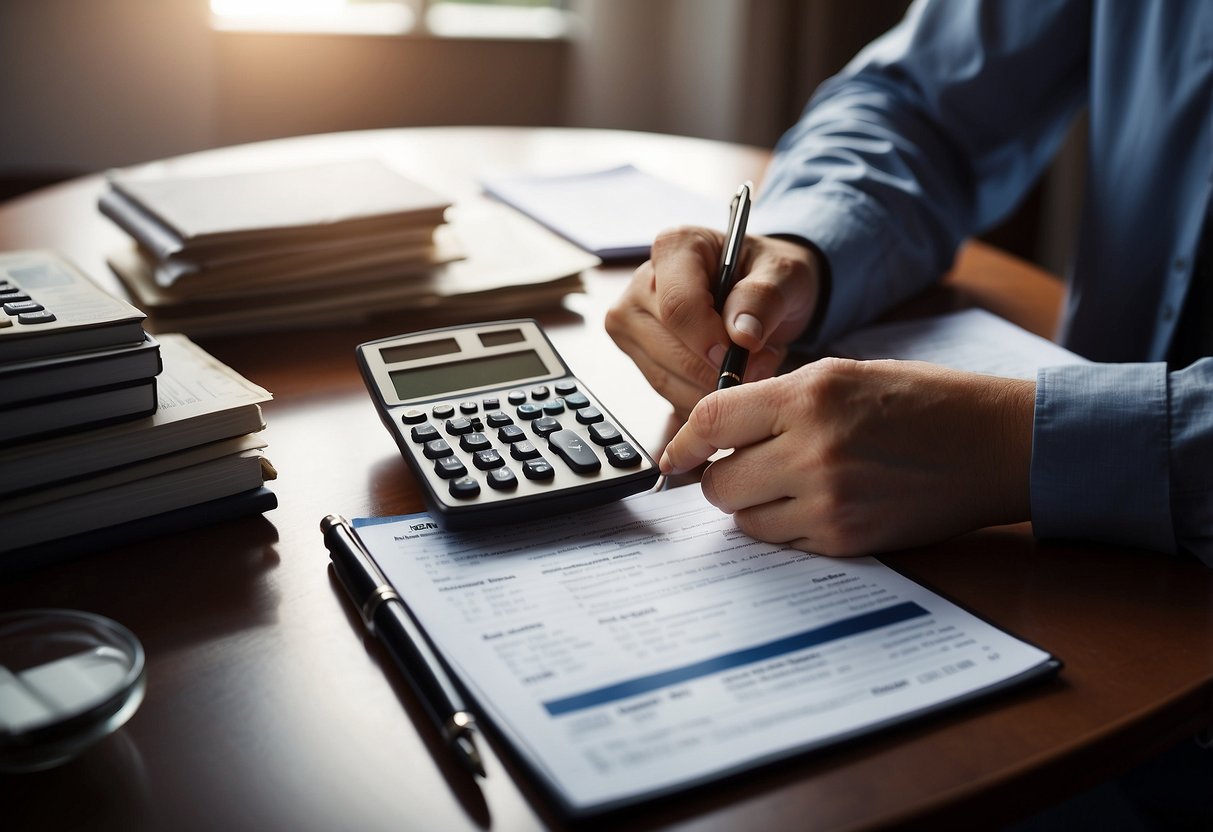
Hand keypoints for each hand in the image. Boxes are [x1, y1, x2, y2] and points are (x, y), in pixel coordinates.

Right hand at [605, 227, 820, 417]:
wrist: (762, 293)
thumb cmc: (769, 276)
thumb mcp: (784, 274)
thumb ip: (764, 298)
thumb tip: (742, 336)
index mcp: (675, 247)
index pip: (677, 305)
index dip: (709, 339)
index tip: (744, 351)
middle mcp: (642, 283)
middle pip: (667, 346)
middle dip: (718, 369)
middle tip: (763, 363)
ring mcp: (633, 321)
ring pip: (665, 377)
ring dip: (712, 387)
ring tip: (750, 366)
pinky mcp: (637, 354)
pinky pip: (667, 393)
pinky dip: (702, 395)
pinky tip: (728, 376)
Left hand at [659, 358, 1034, 555]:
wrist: (995, 445)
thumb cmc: (921, 401)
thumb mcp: (842, 374)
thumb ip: (775, 400)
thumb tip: (714, 433)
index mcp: (810, 395)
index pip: (711, 421)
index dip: (685, 441)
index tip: (677, 454)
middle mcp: (813, 450)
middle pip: (718, 483)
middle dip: (721, 476)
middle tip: (746, 465)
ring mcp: (830, 502)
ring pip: (744, 518)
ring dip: (751, 504)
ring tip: (787, 483)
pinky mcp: (846, 540)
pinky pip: (782, 541)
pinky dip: (784, 525)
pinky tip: (814, 502)